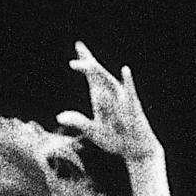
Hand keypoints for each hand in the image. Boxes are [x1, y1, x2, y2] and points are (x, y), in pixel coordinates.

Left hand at [58, 43, 162, 164]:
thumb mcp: (94, 132)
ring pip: (110, 84)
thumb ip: (79, 122)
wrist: (136, 150)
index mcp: (102, 98)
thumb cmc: (116, 139)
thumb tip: (60, 117)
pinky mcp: (133, 109)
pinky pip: (130, 94)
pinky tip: (125, 70)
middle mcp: (112, 95)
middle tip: (77, 52)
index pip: (92, 76)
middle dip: (88, 64)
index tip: (78, 45)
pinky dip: (128, 82)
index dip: (86, 61)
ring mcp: (123, 100)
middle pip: (99, 75)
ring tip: (89, 63)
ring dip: (100, 74)